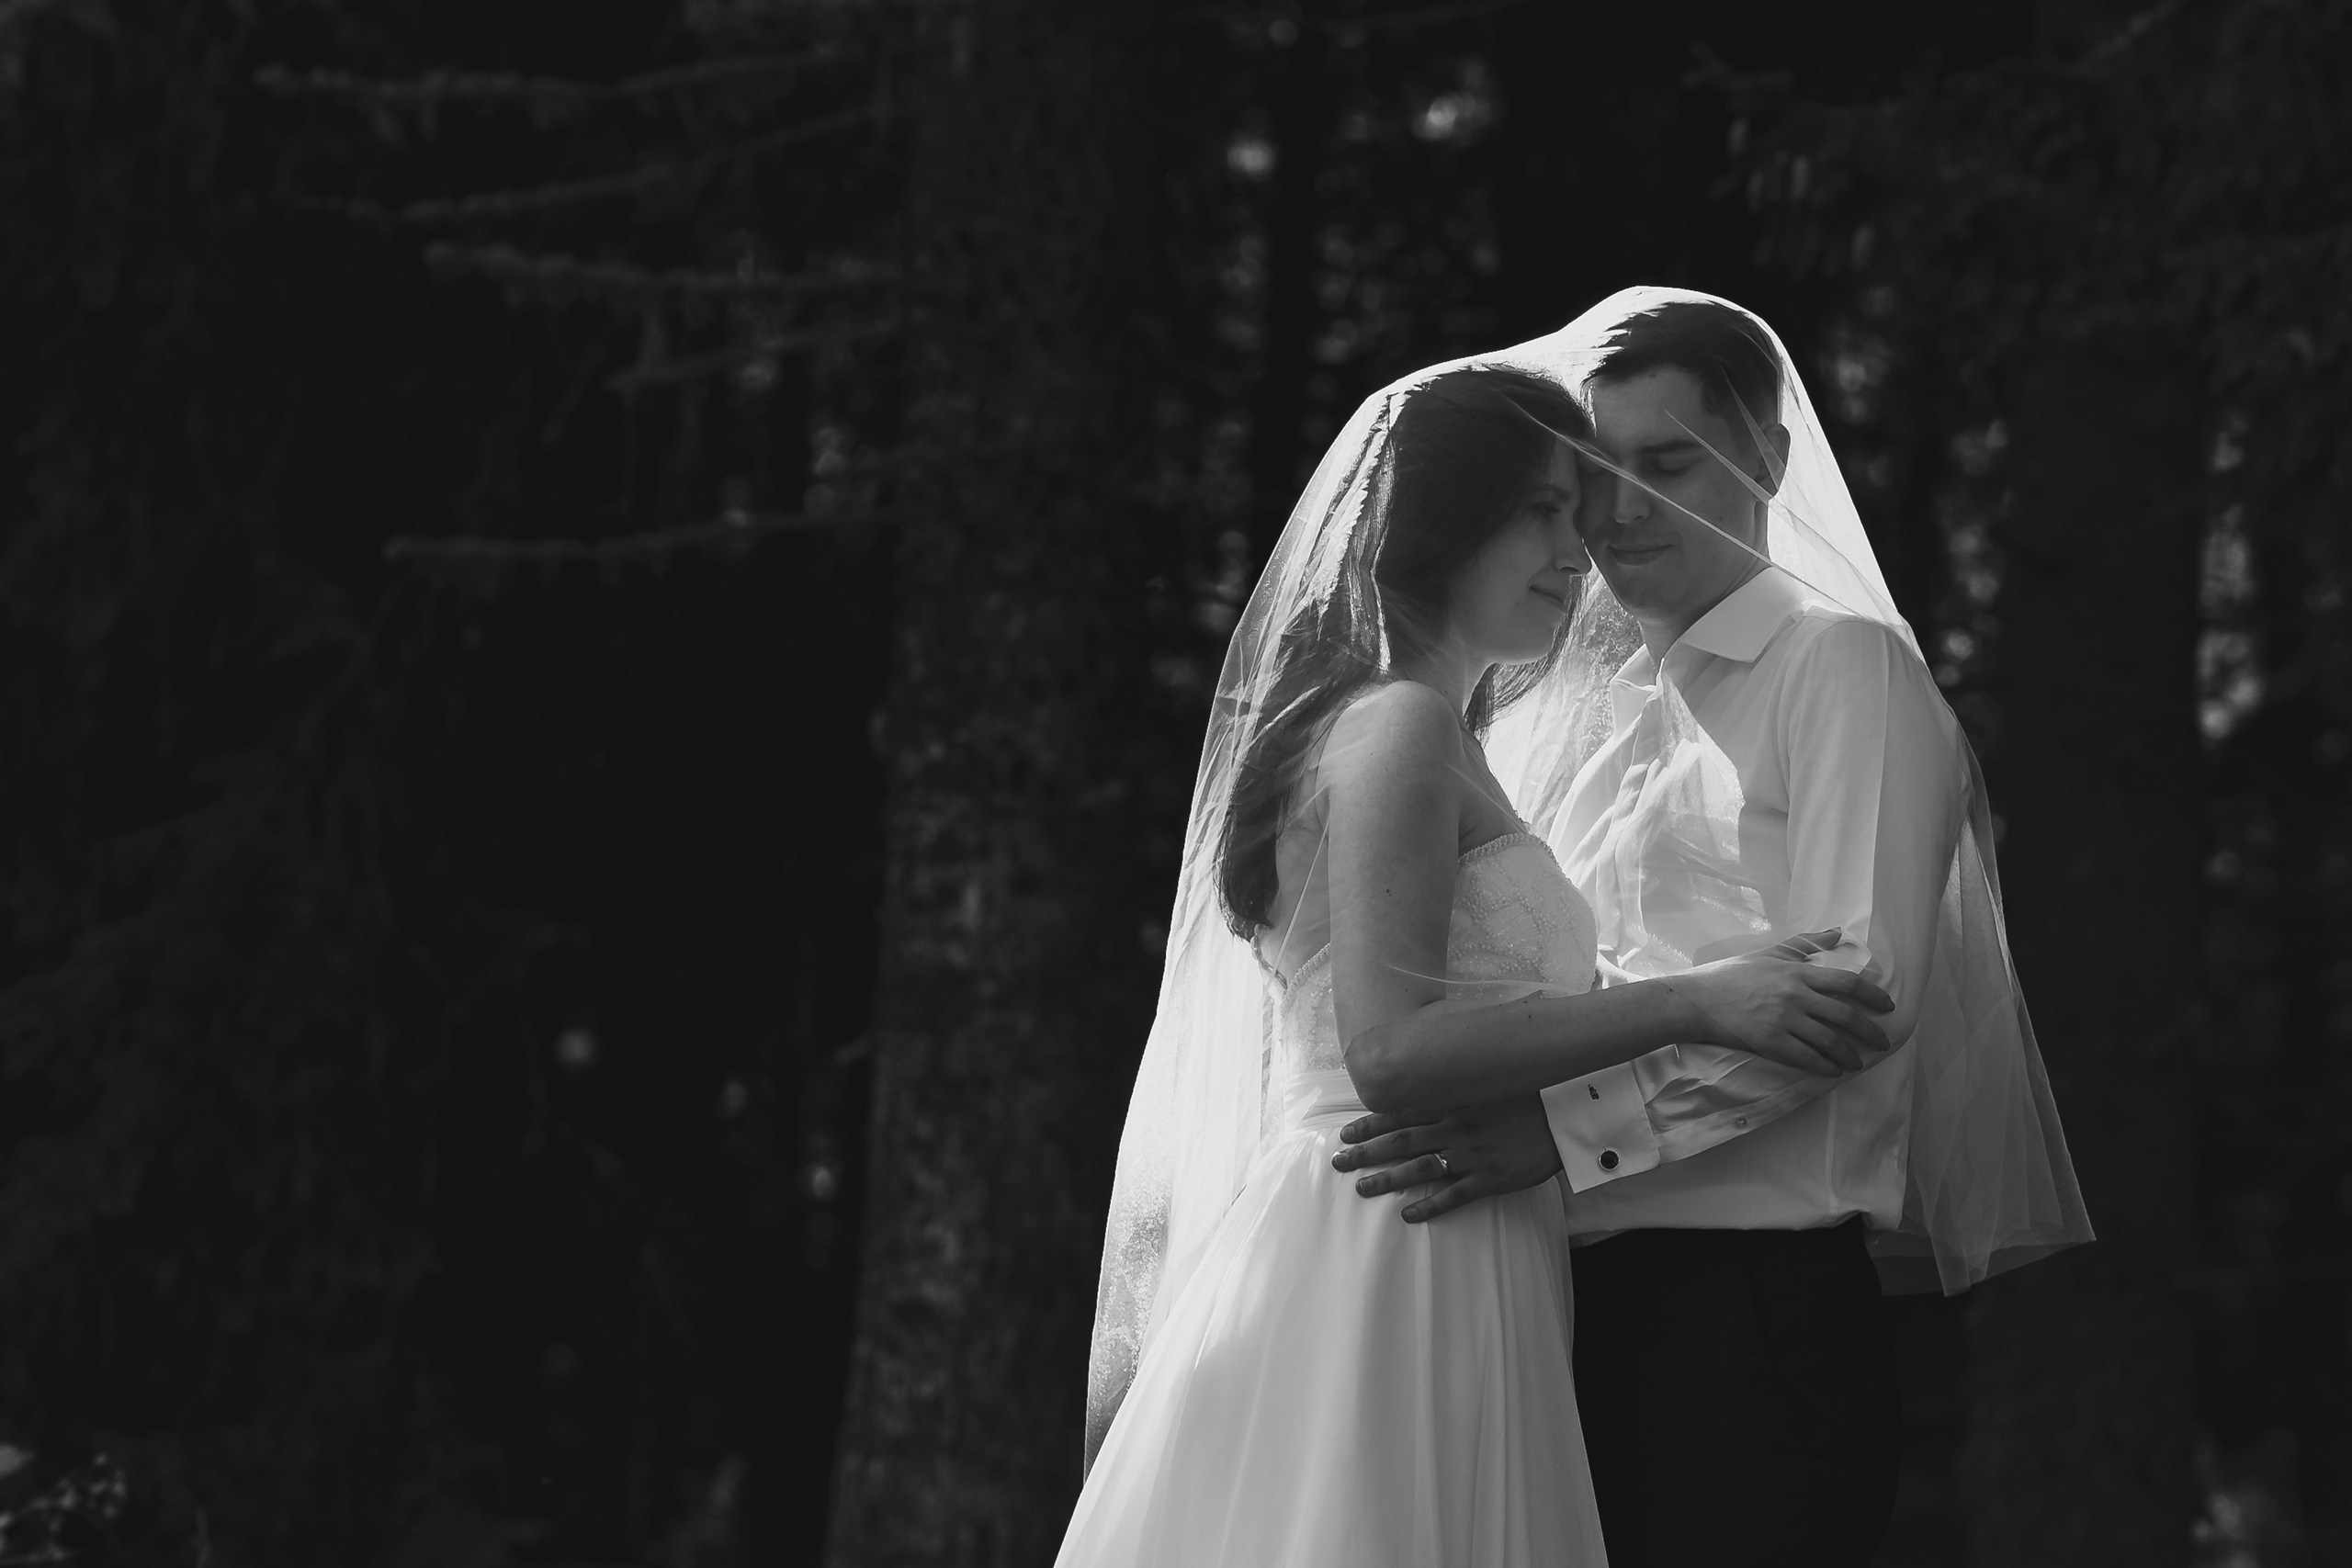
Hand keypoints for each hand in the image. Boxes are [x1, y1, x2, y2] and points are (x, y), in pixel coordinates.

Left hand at [1329, 1095, 1562, 1222]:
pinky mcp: (1489, 1178)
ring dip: (1387, 1180)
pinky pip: (1453, 1196)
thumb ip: (1458, 1083)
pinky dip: (1429, 1206)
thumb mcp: (1488, 1080)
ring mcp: (1471, 1154)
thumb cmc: (1526, 1094)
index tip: (1346, 1132)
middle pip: (1400, 1142)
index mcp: (1453, 1103)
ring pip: (1419, 1169)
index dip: (1370, 1124)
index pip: (1401, 1113)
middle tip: (1338, 1162)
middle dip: (1366, 1152)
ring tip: (1361, 1189)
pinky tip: (1408, 1216)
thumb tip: (1431, 1075)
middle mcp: (1455, 1128)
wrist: (1563, 1115)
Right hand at [1671, 927, 1895, 1076]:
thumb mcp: (1770, 953)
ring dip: (1849, 1055)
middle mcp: (1796, 997)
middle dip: (1870, 1033)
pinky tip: (1832, 1071)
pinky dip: (1824, 1067)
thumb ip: (1805, 944)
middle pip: (1846, 1016)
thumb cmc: (1732, 974)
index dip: (1874, 997)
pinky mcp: (1771, 1043)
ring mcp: (1784, 1021)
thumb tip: (1838, 933)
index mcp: (1798, 973)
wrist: (1697, 1000)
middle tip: (1882, 1043)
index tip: (1888, 1008)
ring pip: (1830, 1041)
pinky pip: (1807, 1058)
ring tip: (1857, 1063)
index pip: (1847, 984)